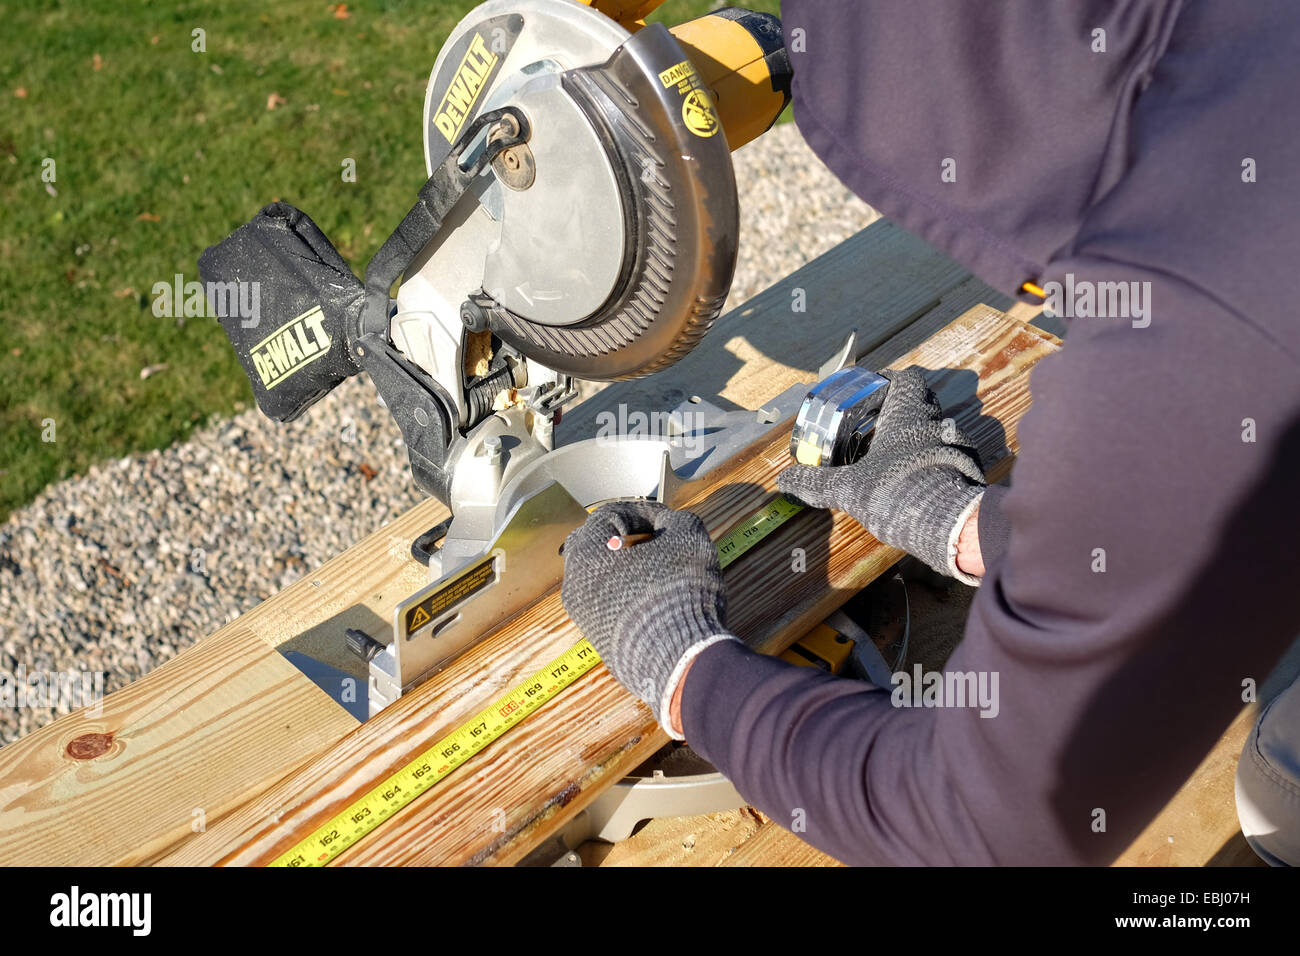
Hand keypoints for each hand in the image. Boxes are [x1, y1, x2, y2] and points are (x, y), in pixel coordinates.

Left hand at [561, 500, 735, 737]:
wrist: (680, 661)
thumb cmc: (679, 588)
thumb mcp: (689, 537)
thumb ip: (674, 519)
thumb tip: (664, 523)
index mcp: (587, 552)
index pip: (608, 517)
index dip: (641, 513)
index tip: (667, 520)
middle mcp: (575, 584)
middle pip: (593, 548)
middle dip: (623, 539)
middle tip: (654, 541)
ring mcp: (584, 618)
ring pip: (598, 580)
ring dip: (624, 569)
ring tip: (657, 571)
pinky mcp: (600, 643)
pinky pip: (607, 607)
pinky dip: (626, 596)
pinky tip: (653, 601)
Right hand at [778, 366, 986, 583]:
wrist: (950, 523)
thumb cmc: (896, 493)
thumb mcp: (848, 489)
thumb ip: (817, 483)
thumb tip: (783, 481)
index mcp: (907, 416)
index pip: (906, 380)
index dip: (891, 380)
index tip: (876, 389)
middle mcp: (935, 423)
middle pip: (923, 402)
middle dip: (903, 410)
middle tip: (879, 425)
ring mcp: (957, 446)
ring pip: (937, 430)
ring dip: (920, 438)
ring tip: (897, 456)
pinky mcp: (968, 470)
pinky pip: (951, 456)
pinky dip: (935, 462)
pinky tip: (919, 480)